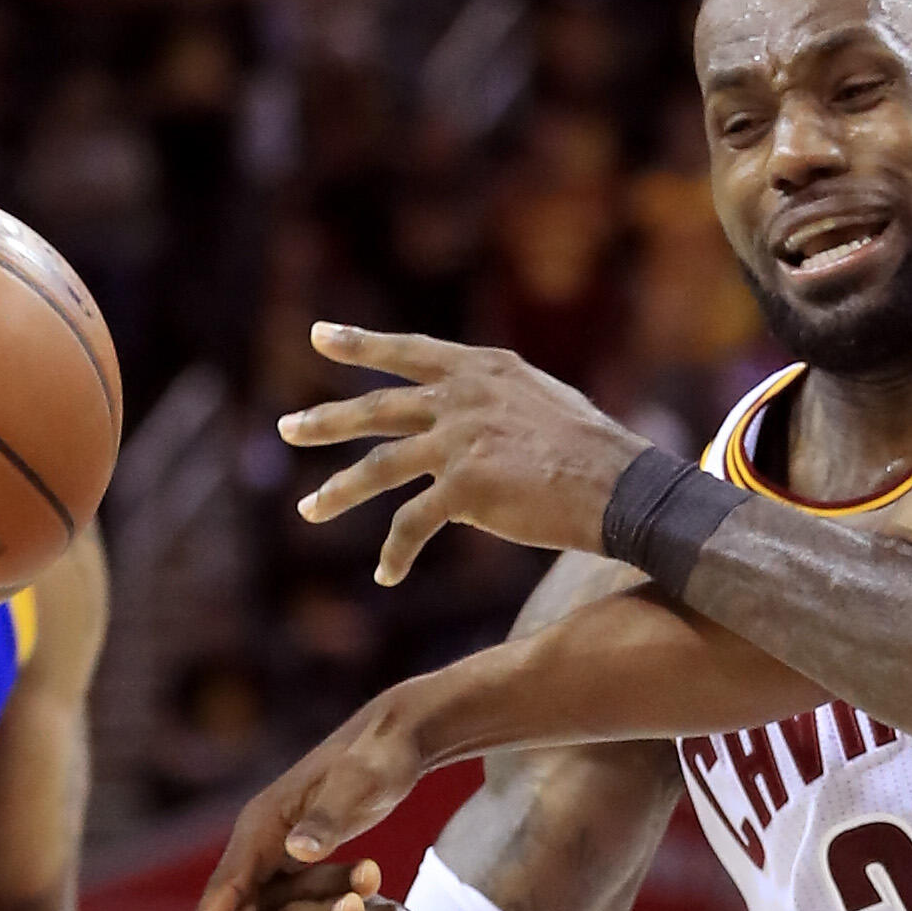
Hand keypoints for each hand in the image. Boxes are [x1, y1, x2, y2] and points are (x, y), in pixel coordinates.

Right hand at [166, 691, 434, 910]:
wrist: (393, 739)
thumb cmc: (380, 763)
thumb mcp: (358, 789)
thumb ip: (328, 821)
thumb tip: (298, 851)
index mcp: (266, 824)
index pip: (231, 884)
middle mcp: (258, 838)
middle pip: (223, 906)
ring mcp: (270, 849)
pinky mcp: (288, 859)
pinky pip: (260, 908)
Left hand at [278, 325, 648, 585]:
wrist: (625, 488)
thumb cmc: (601, 455)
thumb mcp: (548, 403)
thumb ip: (503, 403)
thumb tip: (478, 423)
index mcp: (486, 370)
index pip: (411, 352)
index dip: (361, 345)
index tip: (319, 336)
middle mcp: (464, 398)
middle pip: (378, 407)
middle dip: (326, 419)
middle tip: (286, 427)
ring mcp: (460, 441)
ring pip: (379, 466)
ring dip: (338, 491)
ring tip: (308, 508)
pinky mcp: (464, 490)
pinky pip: (413, 525)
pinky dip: (396, 552)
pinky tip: (386, 574)